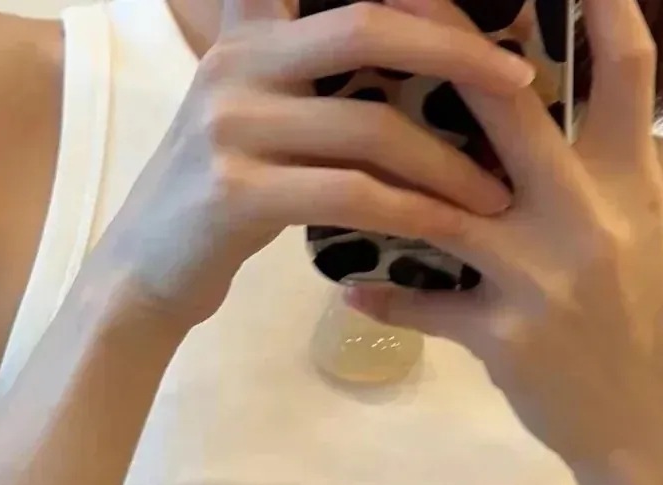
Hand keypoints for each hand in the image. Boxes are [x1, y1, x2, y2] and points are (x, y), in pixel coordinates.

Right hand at [94, 0, 537, 333]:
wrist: (141, 279)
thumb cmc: (215, 201)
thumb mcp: (250, 112)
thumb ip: (303, 67)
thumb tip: (404, 37)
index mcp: (249, 33)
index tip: (486, 6)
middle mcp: (236, 64)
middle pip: (369, 28)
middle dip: (457, 53)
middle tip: (522, 82)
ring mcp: (231, 128)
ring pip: (369, 126)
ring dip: (446, 163)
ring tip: (494, 193)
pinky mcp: (235, 194)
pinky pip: (349, 194)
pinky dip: (410, 211)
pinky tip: (446, 229)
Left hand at [344, 0, 662, 472]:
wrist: (653, 428)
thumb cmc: (640, 322)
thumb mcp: (636, 231)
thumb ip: (592, 173)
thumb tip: (527, 117)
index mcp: (629, 179)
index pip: (624, 70)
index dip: (598, 5)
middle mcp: (589, 216)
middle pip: (513, 113)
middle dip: (452, 51)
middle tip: (396, 4)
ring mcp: (544, 278)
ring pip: (448, 210)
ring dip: (386, 179)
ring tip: (332, 150)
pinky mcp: (508, 338)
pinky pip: (428, 308)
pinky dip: (386, 295)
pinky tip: (348, 284)